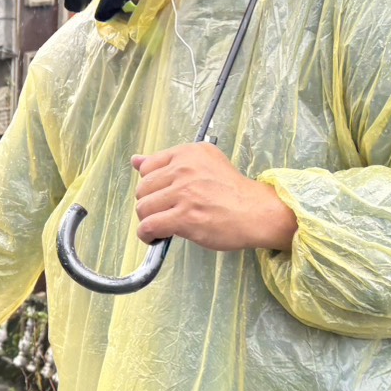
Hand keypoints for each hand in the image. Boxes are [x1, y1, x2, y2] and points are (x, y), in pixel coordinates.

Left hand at [132, 142, 296, 251]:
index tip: (163, 195)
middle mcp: (184, 169)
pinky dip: (147, 235)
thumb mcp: (204, 164)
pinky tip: (157, 237)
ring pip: (143, 208)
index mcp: (188, 153)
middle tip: (165, 212)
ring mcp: (184, 193)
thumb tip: (135, 160)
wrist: (256, 212)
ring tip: (163, 226)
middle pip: (143, 189)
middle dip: (150, 204)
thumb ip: (168, 162)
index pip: (147, 167)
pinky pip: (149, 226)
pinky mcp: (185, 217)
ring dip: (149, 220)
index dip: (152, 185)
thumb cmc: (232, 192)